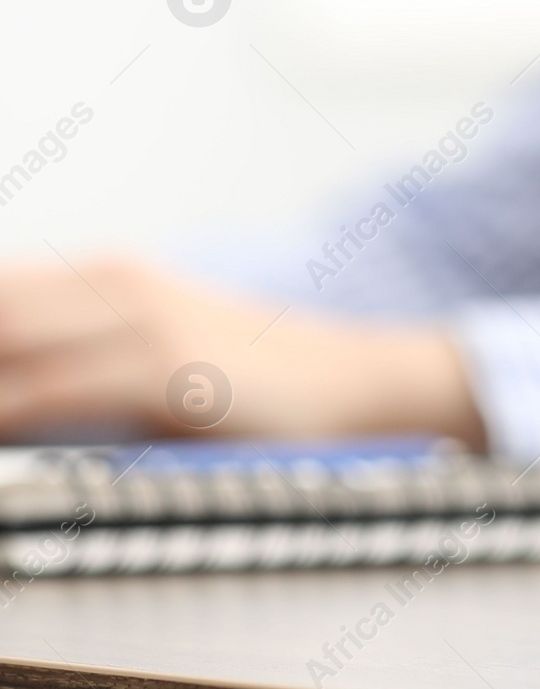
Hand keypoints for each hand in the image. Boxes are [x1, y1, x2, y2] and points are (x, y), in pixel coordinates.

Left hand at [0, 256, 485, 445]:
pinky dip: (4, 413)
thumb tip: (21, 386)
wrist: (354, 381)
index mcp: (109, 275)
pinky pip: (49, 391)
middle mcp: (118, 282)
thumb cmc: (255, 381)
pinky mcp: (166, 369)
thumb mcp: (163, 344)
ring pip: (5, 340)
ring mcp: (143, 320)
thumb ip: (88, 350)